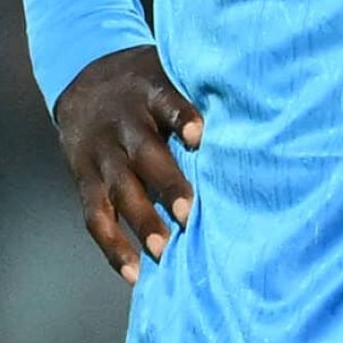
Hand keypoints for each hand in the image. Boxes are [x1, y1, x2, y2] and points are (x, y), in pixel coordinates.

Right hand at [56, 45, 202, 283]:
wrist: (83, 79)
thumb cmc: (146, 84)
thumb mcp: (167, 70)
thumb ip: (201, 90)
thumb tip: (260, 106)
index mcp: (148, 92)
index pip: (166, 102)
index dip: (181, 117)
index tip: (199, 136)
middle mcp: (122, 123)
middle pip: (144, 154)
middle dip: (167, 184)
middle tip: (190, 215)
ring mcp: (101, 153)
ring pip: (120, 189)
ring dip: (142, 222)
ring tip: (164, 252)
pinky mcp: (85, 179)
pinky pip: (96, 216)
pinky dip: (113, 247)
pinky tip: (135, 273)